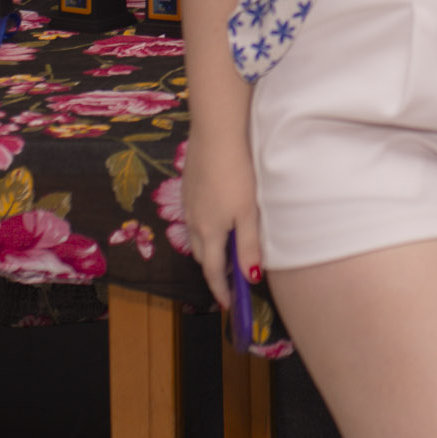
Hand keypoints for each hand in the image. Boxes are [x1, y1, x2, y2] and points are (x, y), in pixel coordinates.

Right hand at [180, 127, 264, 311]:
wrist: (216, 133)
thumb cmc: (238, 173)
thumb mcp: (249, 212)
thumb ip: (248, 245)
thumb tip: (249, 277)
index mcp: (209, 232)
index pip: (212, 271)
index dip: (221, 290)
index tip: (230, 304)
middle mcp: (193, 221)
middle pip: (202, 256)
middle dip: (215, 270)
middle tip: (233, 277)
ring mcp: (187, 204)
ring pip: (197, 236)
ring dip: (210, 247)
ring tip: (228, 247)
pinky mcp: (187, 187)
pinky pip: (194, 217)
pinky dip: (206, 227)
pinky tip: (220, 216)